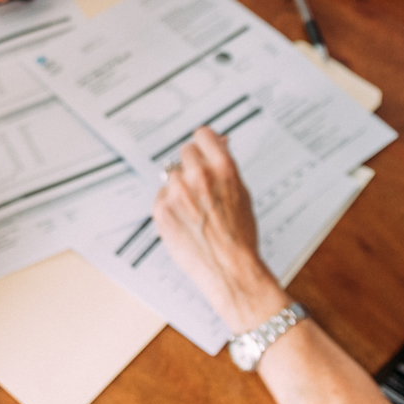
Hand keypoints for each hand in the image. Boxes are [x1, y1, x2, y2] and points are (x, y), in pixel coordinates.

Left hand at [153, 127, 289, 333]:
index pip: (203, 134)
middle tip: (199, 184)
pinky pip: (161, 196)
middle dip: (191, 165)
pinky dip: (169, 205)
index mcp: (223, 168)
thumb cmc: (240, 236)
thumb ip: (226, 167)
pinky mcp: (161, 210)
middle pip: (185, 152)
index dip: (204, 143)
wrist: (230, 269)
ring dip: (180, 187)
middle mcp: (198, 177)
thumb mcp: (242, 193)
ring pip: (172, 176)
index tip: (202, 148)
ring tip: (194, 210)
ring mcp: (177, 193)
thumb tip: (219, 143)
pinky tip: (185, 221)